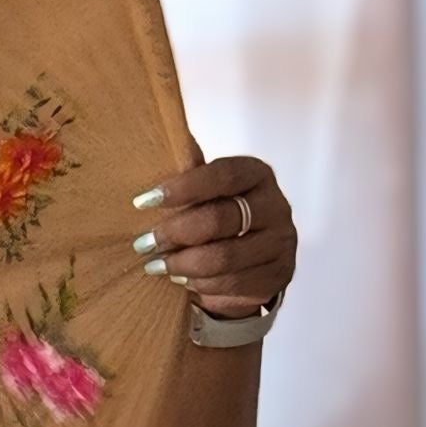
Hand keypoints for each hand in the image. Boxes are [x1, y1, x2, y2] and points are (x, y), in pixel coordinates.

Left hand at [133, 154, 295, 318]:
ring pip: (224, 258)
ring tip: (155, 266)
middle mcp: (276, 206)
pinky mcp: (279, 275)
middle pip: (219, 219)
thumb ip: (192, 173)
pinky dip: (200, 285)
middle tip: (143, 243)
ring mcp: (282, 243)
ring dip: (182, 264)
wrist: (251, 264)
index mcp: (257, 175)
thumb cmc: (221, 220)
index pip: (222, 175)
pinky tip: (181, 280)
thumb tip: (164, 141)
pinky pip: (232, 284)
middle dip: (174, 233)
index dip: (182, 187)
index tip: (143, 201)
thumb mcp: (208, 193)